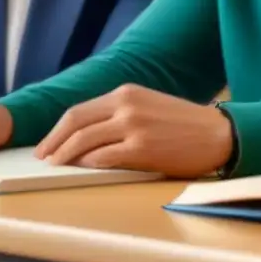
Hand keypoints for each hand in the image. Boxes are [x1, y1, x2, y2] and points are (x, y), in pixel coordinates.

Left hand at [35, 85, 231, 177]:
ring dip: (65, 155)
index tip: (48, 143)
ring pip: (83, 140)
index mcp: (127, 92)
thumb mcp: (149, 105)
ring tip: (56, 166)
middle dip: (53, 141)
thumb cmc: (184, 124)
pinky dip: (87, 163)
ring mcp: (133, 125)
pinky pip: (102, 157)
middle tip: (43, 157)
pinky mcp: (141, 147)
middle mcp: (127, 104)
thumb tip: (86, 136)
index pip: (80, 110)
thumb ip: (119, 113)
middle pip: (75, 121)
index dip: (58, 129)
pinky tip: (82, 169)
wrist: (217, 133)